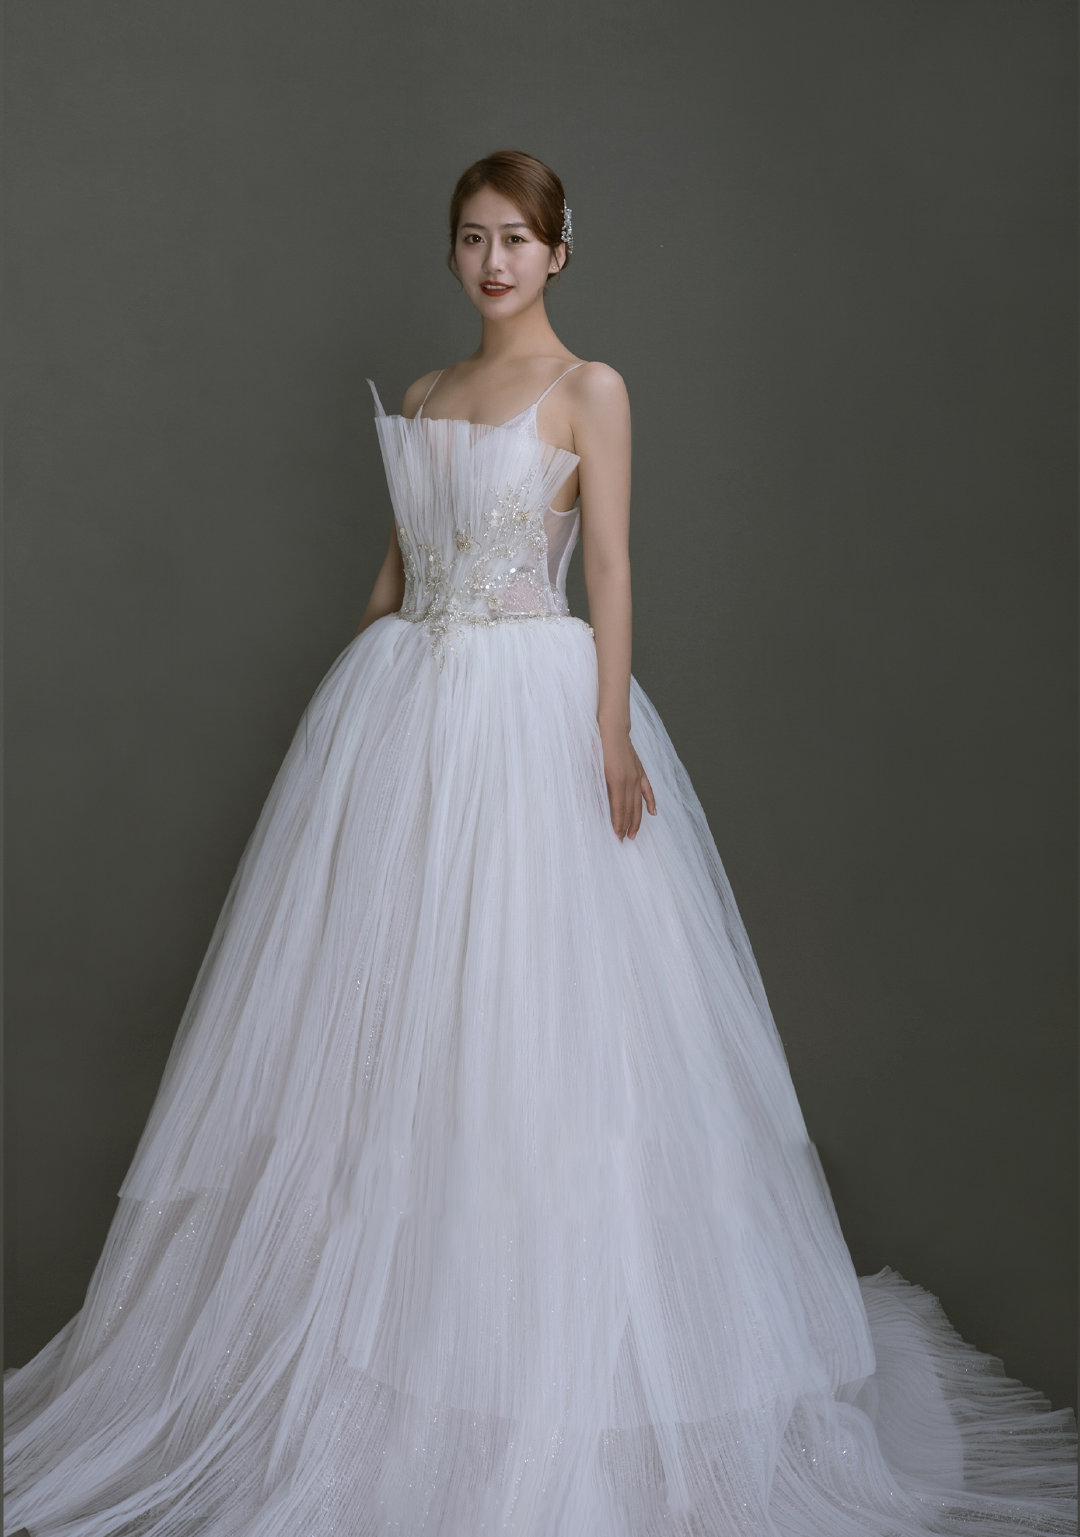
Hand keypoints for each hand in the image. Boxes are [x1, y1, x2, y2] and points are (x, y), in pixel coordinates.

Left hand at [599, 721, 656, 840]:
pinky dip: (651, 802)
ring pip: (638, 803)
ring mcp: (636, 775)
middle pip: (629, 808)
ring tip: (634, 833)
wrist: (612, 728)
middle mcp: (629, 779)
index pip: (618, 808)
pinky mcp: (640, 770)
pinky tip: (653, 813)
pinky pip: (648, 790)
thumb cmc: (598, 746)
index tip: (617, 836)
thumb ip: (595, 785)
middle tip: (624, 840)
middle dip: (627, 826)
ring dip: (636, 819)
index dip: (618, 823)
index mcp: (615, 780)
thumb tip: (592, 803)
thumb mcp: (592, 766)